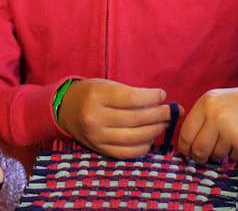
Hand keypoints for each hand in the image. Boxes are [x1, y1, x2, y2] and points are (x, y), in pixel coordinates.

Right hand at [58, 78, 181, 158]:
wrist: (65, 109)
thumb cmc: (91, 92)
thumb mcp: (107, 85)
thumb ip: (131, 93)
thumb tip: (161, 101)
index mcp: (97, 95)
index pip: (131, 98)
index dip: (151, 97)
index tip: (163, 95)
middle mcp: (95, 117)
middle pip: (135, 119)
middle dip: (159, 115)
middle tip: (172, 111)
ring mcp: (97, 137)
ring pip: (134, 138)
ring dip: (155, 131)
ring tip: (165, 123)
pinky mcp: (99, 150)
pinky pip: (127, 152)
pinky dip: (143, 146)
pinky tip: (151, 137)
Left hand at [178, 78, 237, 163]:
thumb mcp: (217, 102)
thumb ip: (201, 120)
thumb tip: (186, 147)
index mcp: (206, 103)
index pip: (185, 134)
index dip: (185, 148)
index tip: (188, 152)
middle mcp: (216, 116)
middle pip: (197, 150)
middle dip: (200, 157)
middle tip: (206, 156)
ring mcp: (230, 131)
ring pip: (214, 156)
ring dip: (220, 153)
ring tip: (231, 138)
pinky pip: (232, 159)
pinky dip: (236, 154)